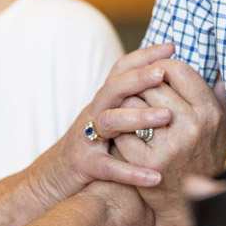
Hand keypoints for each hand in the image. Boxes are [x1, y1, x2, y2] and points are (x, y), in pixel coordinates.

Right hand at [27, 42, 177, 208]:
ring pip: (110, 121)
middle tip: (162, 73)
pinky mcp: (84, 165)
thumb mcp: (110, 116)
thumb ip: (131, 100)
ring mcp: (86, 138)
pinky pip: (108, 167)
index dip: (144, 55)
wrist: (53, 177)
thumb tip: (167, 82)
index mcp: (104, 99)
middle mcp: (94, 112)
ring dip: (139, 117)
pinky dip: (131, 172)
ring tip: (167, 116)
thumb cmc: (93, 144)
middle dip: (139, 77)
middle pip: (114, 88)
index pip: (121, 69)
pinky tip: (155, 177)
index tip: (171, 47)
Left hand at [114, 61, 225, 225]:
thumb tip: (219, 64)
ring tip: (130, 107)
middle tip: (140, 91)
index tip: (157, 71)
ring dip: (129, 102)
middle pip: (154, 84)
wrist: (188, 205)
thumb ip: (220, 93)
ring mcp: (168, 145)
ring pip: (134, 102)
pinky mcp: (146, 162)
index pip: (179, 70)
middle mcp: (191, 126)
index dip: (163, 66)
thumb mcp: (220, 125)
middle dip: (144, 84)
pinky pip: (123, 128)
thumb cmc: (202, 157)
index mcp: (209, 112)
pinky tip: (123, 129)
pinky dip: (120, 126)